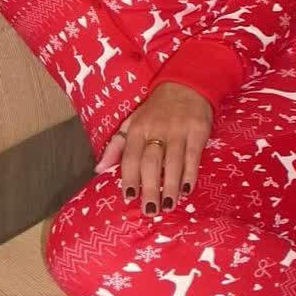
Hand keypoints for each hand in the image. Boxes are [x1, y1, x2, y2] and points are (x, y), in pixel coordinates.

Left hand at [95, 82, 211, 215]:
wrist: (185, 85)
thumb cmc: (155, 109)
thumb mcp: (132, 121)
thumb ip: (116, 145)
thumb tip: (98, 169)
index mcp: (138, 128)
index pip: (130, 157)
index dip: (129, 178)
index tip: (129, 197)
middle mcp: (157, 129)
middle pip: (151, 163)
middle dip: (150, 188)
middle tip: (150, 211)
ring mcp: (178, 131)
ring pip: (173, 163)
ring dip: (170, 187)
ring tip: (168, 206)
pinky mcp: (197, 131)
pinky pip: (193, 156)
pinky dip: (190, 174)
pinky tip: (187, 190)